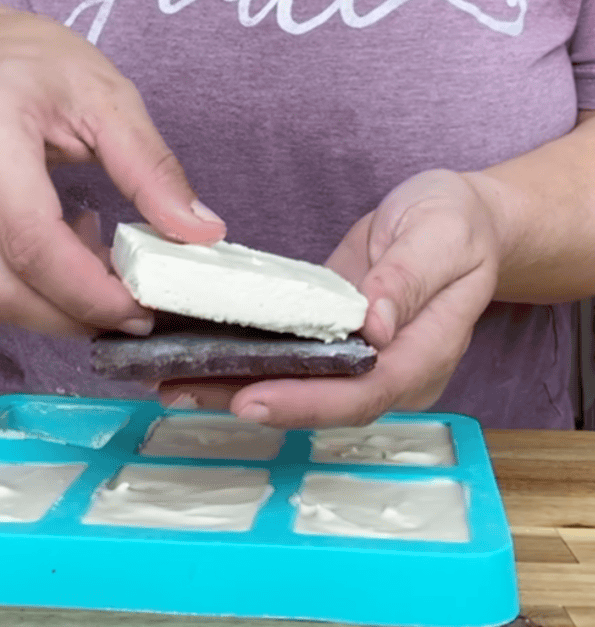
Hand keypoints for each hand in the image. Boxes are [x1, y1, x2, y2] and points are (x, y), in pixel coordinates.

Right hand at [0, 5, 225, 336]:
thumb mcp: (107, 96)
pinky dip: (37, 293)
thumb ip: (153, 168)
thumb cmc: (35, 67)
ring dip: (56, 312)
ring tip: (108, 285)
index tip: (141, 307)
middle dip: (75, 316)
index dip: (88, 291)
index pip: (32, 240)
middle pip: (4, 283)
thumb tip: (201, 232)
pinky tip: (74, 260)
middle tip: (133, 316)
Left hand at [159, 169, 500, 427]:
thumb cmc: (456, 225)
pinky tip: (196, 354)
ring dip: (232, 388)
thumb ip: (410, 279)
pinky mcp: (331, 346)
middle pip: (319, 404)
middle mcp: (388, 374)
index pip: (364, 393)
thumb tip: (373, 326)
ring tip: (170, 380)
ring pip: (296, 390)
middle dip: (250, 402)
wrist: (457, 222)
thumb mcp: (442, 236)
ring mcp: (358, 365)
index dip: (306, 402)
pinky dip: (243, 363)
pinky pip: (287, 362)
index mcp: (423, 354)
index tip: (251, 399)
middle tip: (182, 389)